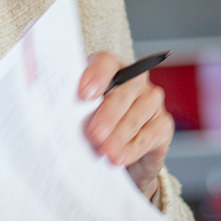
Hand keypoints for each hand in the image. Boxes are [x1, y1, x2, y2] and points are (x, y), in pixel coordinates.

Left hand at [79, 51, 173, 200]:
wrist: (115, 157)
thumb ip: (71, 109)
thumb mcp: (77, 117)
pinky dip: (133, 148)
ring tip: (105, 152)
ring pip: (136, 115)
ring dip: (119, 135)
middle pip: (124, 89)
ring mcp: (151, 101)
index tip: (85, 95)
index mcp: (109, 71)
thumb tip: (57, 113)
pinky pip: (150, 134)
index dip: (97, 75)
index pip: (107, 62)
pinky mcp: (163, 124)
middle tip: (94, 134)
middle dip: (108, 114)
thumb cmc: (93, 129)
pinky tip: (121, 158)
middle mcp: (134, 81)